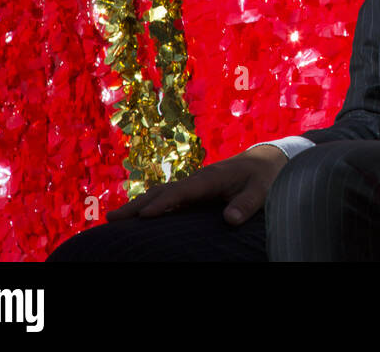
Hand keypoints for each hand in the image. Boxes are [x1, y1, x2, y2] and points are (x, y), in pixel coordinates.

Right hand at [107, 144, 289, 225]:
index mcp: (211, 178)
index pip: (183, 192)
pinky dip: (150, 205)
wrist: (267, 159)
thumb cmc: (265, 175)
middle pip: (163, 191)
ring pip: (161, 194)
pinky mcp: (195, 191)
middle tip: (111, 219)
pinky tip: (138, 217)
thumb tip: (230, 219)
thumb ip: (247, 204)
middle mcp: (198, 179)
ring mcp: (194, 185)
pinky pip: (168, 198)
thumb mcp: (262, 189)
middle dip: (138, 204)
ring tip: (113, 219)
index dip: (164, 203)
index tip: (145, 215)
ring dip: (138, 205)